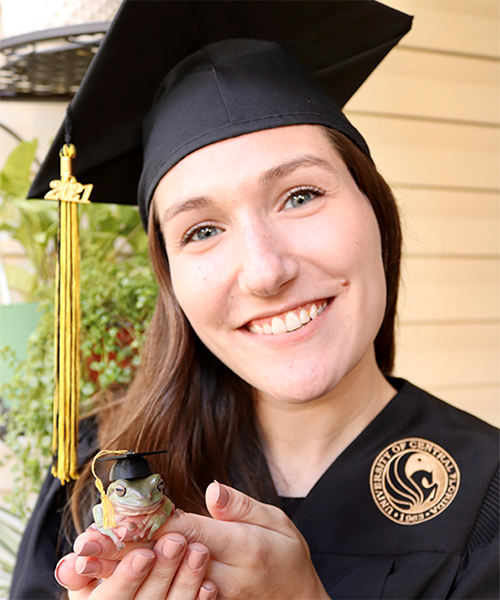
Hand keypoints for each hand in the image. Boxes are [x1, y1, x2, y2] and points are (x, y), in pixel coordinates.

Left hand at [67, 483, 327, 599]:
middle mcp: (222, 576)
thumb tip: (213, 488)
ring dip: (121, 576)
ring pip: (160, 587)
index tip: (114, 518)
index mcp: (241, 546)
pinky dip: (139, 594)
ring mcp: (213, 598)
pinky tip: (111, 588)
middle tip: (85, 547)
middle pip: (165, 561)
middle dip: (122, 554)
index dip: (149, 524)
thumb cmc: (285, 555)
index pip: (187, 531)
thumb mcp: (276, 521)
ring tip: (84, 568)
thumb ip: (242, 506)